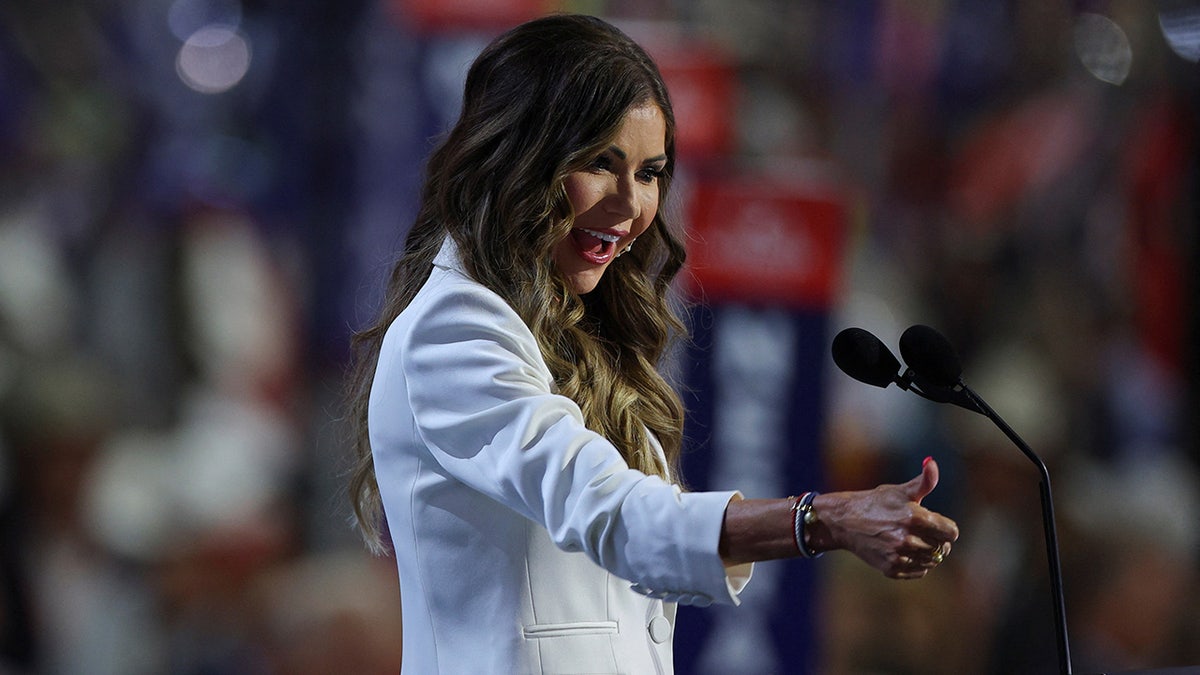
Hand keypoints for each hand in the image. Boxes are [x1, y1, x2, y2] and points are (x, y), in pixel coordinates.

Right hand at [809, 457, 958, 578]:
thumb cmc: (876, 503)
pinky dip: (916, 563)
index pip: (951, 533)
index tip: (936, 525)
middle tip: (923, 533)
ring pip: (932, 561)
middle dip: (937, 540)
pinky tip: (904, 551)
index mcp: (915, 517)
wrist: (844, 521)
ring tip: (914, 542)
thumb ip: (924, 481)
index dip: (946, 528)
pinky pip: (918, 571)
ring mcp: (899, 555)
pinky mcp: (891, 568)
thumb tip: (932, 462)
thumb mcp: (900, 491)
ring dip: (928, 553)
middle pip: (943, 548)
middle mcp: (908, 538)